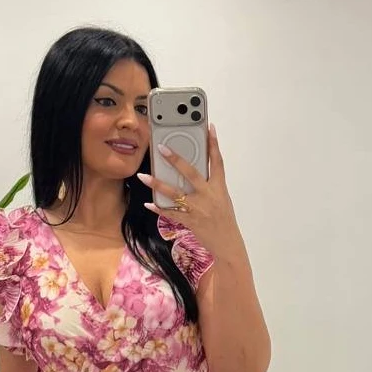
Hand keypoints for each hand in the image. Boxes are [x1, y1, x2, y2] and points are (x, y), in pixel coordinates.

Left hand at [137, 124, 242, 259]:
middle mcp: (208, 195)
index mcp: (219, 187)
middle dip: (175, 159)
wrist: (227, 244)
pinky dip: (159, 208)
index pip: (217, 162)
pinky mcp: (190, 221)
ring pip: (175, 193)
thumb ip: (210, 185)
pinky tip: (149, 203)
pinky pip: (171, 213)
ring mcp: (198, 208)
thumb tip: (194, 173)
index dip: (213, 144)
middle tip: (161, 147)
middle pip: (191, 173)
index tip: (209, 128)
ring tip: (143, 176)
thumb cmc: (224, 220)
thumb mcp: (222, 199)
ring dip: (157, 184)